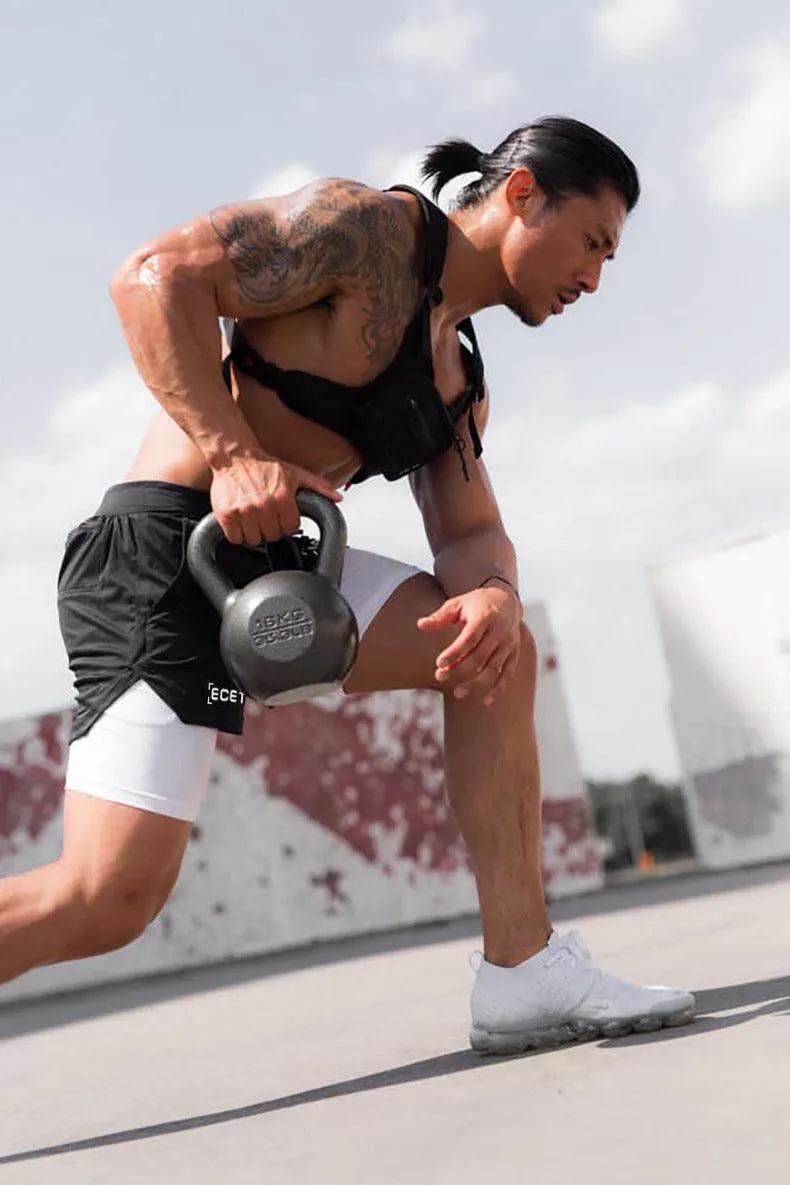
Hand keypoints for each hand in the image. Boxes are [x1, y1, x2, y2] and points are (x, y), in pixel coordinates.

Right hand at [210, 455, 341, 544]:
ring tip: (254, 518)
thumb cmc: (265, 466)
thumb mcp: (296, 474)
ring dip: (255, 532)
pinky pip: (235, 538)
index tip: (282, 518)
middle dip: (271, 528)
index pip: (291, 529)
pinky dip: (238, 533)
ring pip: (254, 540)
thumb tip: (337, 498)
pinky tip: (241, 521)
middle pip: (272, 536)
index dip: (287, 524)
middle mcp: (264, 506)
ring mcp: (244, 512)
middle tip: (266, 516)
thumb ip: (318, 487)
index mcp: (283, 498)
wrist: (236, 457)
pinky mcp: (227, 515)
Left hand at [417, 584, 521, 706]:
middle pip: (480, 656)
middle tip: (439, 677)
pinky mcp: (514, 653)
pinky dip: (498, 688)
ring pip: (493, 668)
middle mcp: (499, 631)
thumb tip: (420, 625)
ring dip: (476, 683)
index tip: (439, 663)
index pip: (469, 638)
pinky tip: (485, 701)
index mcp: (485, 617)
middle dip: (459, 669)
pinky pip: (508, 673)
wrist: (506, 600)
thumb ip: (440, 617)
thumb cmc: (475, 603)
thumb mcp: (457, 604)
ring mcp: (509, 643)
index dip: (455, 652)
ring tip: (457, 693)